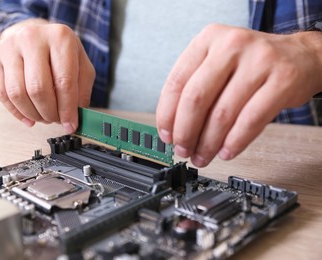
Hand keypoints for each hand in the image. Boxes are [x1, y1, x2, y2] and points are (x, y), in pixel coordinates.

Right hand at [0, 19, 94, 132]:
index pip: (64, 81)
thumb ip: (82, 91)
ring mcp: (10, 45)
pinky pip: (2, 92)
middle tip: (56, 120)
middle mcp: (32, 37)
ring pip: (18, 93)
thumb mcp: (81, 66)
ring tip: (44, 118)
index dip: (67, 109)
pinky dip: (17, 112)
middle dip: (49, 113)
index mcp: (60, 38)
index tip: (70, 125)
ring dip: (33, 114)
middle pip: (38, 88)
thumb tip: (74, 118)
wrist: (37, 35)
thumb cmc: (61, 54)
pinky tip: (29, 118)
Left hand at [156, 24, 321, 166]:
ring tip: (203, 155)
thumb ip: (195, 86)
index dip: (167, 114)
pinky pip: (250, 120)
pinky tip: (226, 152)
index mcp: (208, 39)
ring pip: (222, 113)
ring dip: (208, 143)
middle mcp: (232, 45)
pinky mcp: (282, 80)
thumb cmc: (252, 63)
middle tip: (183, 149)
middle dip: (186, 132)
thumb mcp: (218, 61)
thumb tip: (173, 127)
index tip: (166, 135)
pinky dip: (235, 142)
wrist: (301, 55)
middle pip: (196, 98)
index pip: (177, 81)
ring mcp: (259, 61)